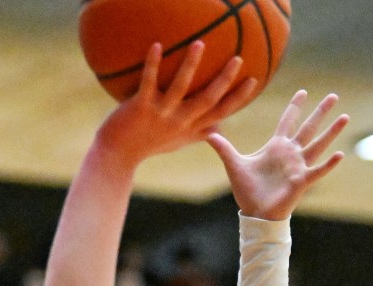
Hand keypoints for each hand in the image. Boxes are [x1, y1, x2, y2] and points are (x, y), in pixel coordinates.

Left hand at [93, 42, 257, 168]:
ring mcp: (161, 114)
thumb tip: (220, 127)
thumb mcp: (179, 141)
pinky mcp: (141, 108)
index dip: (238, 98)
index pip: (221, 112)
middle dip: (224, 79)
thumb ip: (200, 133)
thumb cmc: (149, 144)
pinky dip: (152, 64)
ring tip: (200, 44)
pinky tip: (156, 45)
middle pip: (208, 99)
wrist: (119, 155)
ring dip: (191, 65)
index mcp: (191, 128)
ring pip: (180, 88)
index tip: (254, 80)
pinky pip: (148, 83)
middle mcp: (180, 122)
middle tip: (237, 58)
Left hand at [207, 91, 349, 219]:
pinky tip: (340, 154)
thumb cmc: (247, 190)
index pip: (288, 121)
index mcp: (276, 147)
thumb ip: (224, 148)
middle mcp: (291, 153)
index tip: (304, 91)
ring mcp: (298, 166)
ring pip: (318, 144)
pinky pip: (317, 170)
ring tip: (345, 117)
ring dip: (331, 131)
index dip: (295, 106)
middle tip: (334, 96)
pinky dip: (328, 164)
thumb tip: (207, 133)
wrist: (255, 213)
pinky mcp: (301, 181)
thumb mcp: (233, 164)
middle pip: (309, 127)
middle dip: (321, 112)